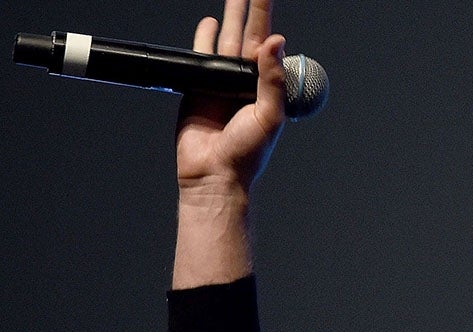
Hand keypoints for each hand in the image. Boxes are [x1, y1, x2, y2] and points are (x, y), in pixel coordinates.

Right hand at [176, 0, 286, 194]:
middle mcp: (244, 80)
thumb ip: (272, 79)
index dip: (265, 15)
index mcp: (264, 84)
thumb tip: (275, 41)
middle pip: (246, 34)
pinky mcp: (197, 88)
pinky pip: (201, 56)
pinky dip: (204, 38)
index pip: (266, 41)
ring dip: (228, 17)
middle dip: (248, 8)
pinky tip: (209, 23)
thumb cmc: (246, 153)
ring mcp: (220, 82)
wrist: (213, 174)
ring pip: (224, 40)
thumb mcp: (268, 116)